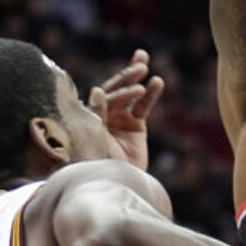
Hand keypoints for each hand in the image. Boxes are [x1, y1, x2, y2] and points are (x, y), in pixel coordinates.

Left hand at [90, 49, 165, 169]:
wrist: (117, 185)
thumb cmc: (99, 166)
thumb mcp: (96, 140)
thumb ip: (97, 115)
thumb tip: (96, 90)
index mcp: (88, 117)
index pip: (102, 98)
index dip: (116, 94)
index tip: (125, 91)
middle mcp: (103, 114)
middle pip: (115, 90)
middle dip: (126, 77)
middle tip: (140, 64)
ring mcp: (119, 119)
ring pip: (129, 94)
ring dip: (136, 78)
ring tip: (144, 60)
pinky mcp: (135, 126)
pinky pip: (143, 106)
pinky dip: (150, 95)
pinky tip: (157, 82)